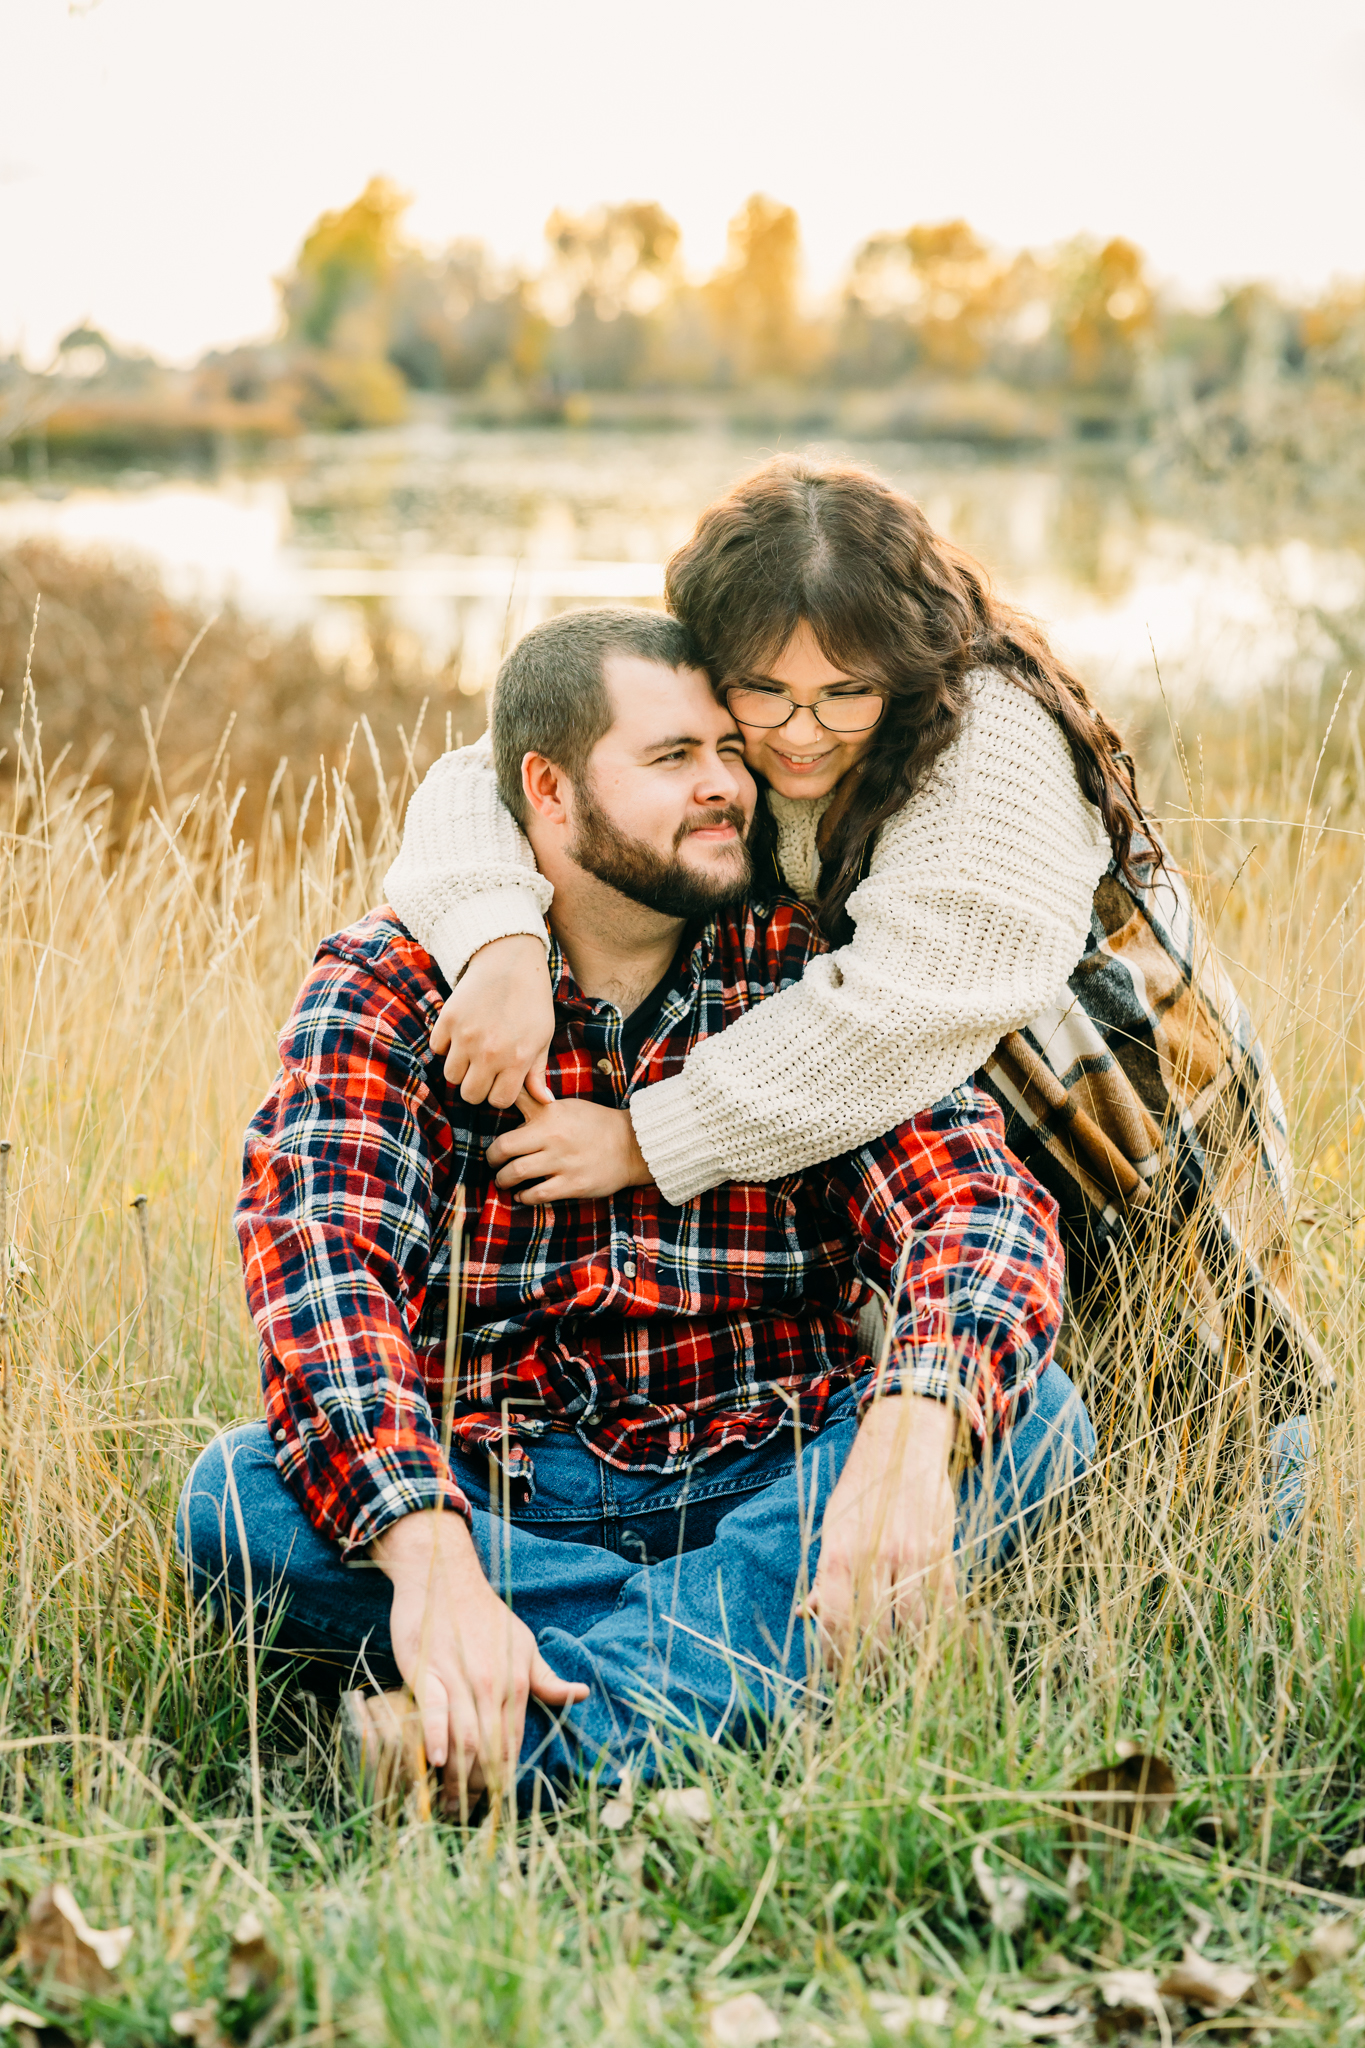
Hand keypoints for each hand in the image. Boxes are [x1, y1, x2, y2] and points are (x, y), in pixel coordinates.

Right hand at [373, 1508, 587, 1806]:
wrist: (443, 1575)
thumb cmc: (483, 1612)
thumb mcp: (523, 1642)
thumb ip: (546, 1677)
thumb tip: (581, 1694)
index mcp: (516, 1681)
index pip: (513, 1744)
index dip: (505, 1779)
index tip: (496, 1808)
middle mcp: (491, 1684)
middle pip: (490, 1750)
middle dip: (481, 1790)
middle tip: (468, 1818)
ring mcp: (459, 1678)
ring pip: (465, 1739)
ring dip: (458, 1778)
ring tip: (450, 1807)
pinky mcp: (427, 1671)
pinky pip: (434, 1712)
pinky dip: (436, 1740)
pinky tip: (435, 1763)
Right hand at [431, 935, 554, 1108]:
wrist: (510, 961)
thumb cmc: (532, 1001)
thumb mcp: (542, 1037)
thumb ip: (537, 1073)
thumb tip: (545, 1102)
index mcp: (517, 1059)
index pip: (498, 1101)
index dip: (500, 1093)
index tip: (503, 1080)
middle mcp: (489, 1052)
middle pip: (470, 1094)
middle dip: (478, 1086)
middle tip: (485, 1069)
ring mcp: (466, 1036)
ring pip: (451, 1076)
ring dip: (461, 1067)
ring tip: (473, 1050)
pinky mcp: (448, 1019)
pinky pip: (437, 1049)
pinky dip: (446, 1045)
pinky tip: (462, 1031)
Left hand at [486, 1089, 653, 1202]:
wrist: (631, 1145)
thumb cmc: (594, 1124)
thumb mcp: (564, 1106)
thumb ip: (536, 1104)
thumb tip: (508, 1096)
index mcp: (549, 1114)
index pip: (509, 1116)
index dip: (493, 1135)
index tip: (492, 1146)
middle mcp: (552, 1137)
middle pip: (502, 1150)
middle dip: (492, 1159)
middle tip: (493, 1163)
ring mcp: (562, 1162)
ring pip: (515, 1173)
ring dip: (503, 1180)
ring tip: (504, 1180)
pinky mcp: (572, 1185)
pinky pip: (536, 1194)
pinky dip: (524, 1196)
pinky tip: (523, 1194)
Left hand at [808, 1394, 957, 1665]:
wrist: (902, 1445)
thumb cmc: (861, 1492)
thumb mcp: (831, 1528)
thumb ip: (825, 1575)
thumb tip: (807, 1616)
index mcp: (839, 1554)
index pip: (835, 1623)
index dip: (836, 1659)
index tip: (838, 1677)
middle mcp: (873, 1557)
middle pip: (876, 1634)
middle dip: (874, 1668)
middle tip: (873, 1685)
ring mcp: (911, 1556)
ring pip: (913, 1628)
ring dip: (910, 1659)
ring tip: (905, 1675)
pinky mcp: (942, 1552)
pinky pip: (945, 1606)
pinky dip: (944, 1635)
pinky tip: (940, 1652)